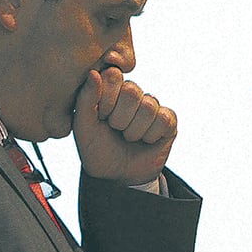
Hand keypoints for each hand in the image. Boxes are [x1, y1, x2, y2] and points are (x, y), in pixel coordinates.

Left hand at [72, 67, 176, 185]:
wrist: (116, 177)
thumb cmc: (97, 149)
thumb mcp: (83, 127)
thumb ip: (85, 99)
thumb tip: (94, 73)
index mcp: (110, 89)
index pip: (113, 75)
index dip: (106, 99)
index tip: (100, 116)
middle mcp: (131, 93)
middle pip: (132, 91)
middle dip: (119, 118)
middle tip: (115, 129)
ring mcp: (151, 105)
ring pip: (148, 107)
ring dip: (134, 130)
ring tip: (128, 137)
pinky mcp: (168, 120)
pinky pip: (164, 119)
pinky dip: (150, 136)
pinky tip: (144, 141)